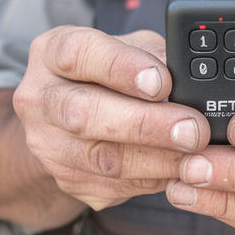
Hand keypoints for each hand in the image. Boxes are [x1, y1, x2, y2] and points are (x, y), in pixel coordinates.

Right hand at [11, 26, 210, 210]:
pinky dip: (153, 179)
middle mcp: (39, 98)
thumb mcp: (129, 49)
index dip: (121, 68)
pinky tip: (179, 170)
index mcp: (51, 52)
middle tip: (192, 129)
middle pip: (83, 114)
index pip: (78, 54)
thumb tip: (191, 76)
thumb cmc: (108, 75)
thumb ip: (154, 56)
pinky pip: (113, 186)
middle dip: (145, 124)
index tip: (162, 81)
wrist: (69, 122)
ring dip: (156, 159)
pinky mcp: (65, 180)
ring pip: (101, 158)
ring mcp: (47, 144)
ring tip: (195, 154)